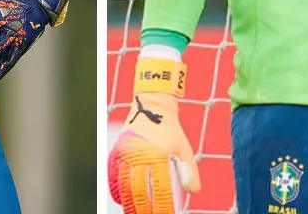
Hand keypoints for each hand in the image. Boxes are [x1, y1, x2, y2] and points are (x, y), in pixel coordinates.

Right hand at [107, 58, 199, 213]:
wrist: (152, 105)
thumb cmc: (170, 129)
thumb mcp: (183, 148)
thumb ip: (189, 170)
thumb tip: (195, 192)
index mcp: (158, 155)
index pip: (160, 190)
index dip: (163, 207)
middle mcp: (140, 154)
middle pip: (140, 191)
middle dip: (144, 209)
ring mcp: (126, 152)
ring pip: (124, 185)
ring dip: (129, 203)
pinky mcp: (117, 150)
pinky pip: (113, 174)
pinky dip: (115, 189)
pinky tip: (120, 200)